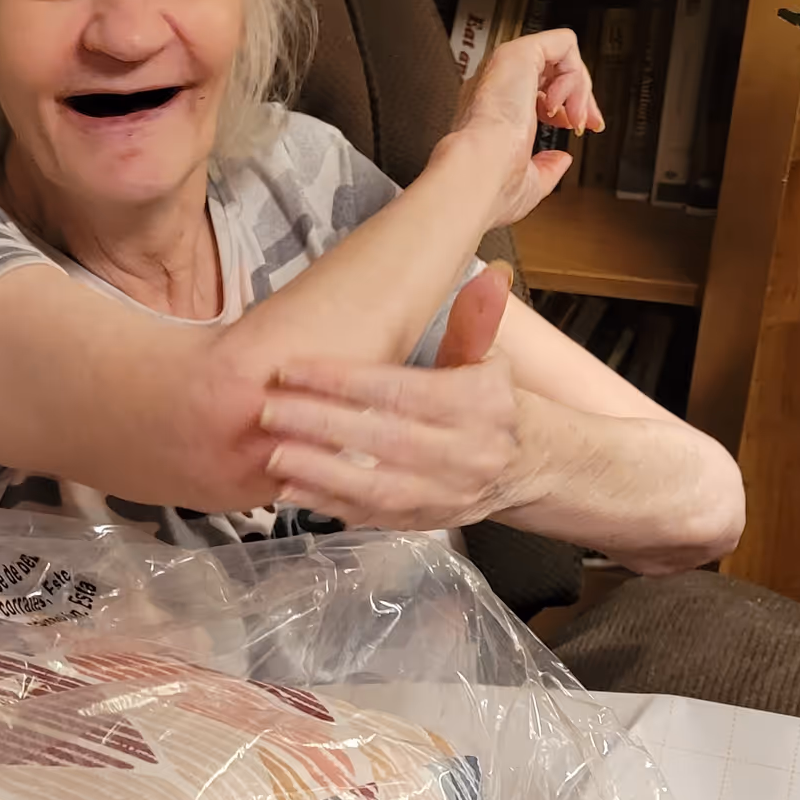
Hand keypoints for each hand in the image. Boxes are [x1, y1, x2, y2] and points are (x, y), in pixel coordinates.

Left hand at [257, 272, 521, 527]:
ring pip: (376, 487)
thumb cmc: (491, 404)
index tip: (291, 370)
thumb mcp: (489, 360)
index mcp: (476, 404)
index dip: (343, 381)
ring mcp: (445, 495)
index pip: (400, 390)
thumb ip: (475, 324)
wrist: (532, 466)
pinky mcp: (426, 521)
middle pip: (383, 438)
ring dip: (320, 472)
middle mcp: (464, 453)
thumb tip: (488, 278)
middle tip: (267, 410)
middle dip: (320, 424)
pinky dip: (328, 504)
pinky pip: (373, 517)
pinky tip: (289, 488)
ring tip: (273, 453)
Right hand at [449, 28, 601, 228]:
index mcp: (495, 112)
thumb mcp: (530, 182)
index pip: (536, 93)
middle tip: (589, 123)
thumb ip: (547, 168)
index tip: (577, 129)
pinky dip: (575, 72)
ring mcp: (506, 69)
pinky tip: (563, 101)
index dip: (566, 108)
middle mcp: (498, 87)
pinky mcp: (517, 54)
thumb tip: (561, 160)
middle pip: (552, 72)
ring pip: (560, 55)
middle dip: (581, 96)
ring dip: (579, 87)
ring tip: (575, 118)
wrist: (477, 175)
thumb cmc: (491, 186)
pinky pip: (563, 44)